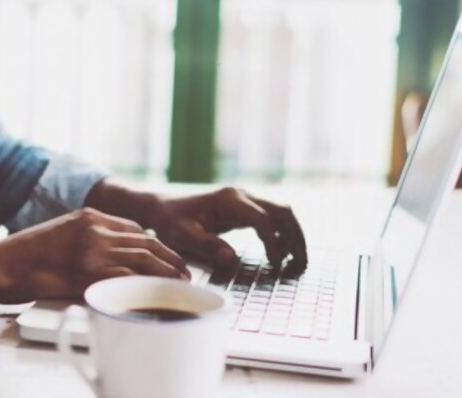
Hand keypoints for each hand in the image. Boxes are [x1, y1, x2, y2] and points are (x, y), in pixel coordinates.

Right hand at [0, 208, 189, 302]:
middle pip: (145, 241)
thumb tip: (105, 258)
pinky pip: (128, 278)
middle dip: (169, 257)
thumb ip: (84, 240)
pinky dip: (148, 286)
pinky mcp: (88, 272)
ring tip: (181, 283)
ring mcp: (93, 250)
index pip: (133, 228)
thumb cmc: (22, 256)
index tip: (166, 256)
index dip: (155, 244)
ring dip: (167, 272)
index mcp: (88, 216)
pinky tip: (158, 294)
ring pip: (143, 258)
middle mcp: (95, 229)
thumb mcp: (58, 234)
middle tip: (184, 271)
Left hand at [86, 181, 307, 278]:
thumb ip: (207, 246)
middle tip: (301, 265)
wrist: (161, 208)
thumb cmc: (170, 221)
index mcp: (229, 201)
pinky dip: (282, 235)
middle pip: (282, 212)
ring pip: (282, 213)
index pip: (263, 220)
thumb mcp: (183, 236)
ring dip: (293, 236)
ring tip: (297, 263)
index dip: (273, 244)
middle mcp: (242, 196)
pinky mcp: (244, 208)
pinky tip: (282, 255)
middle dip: (295, 238)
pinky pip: (272, 218)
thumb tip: (231, 259)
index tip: (276, 266)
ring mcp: (245, 200)